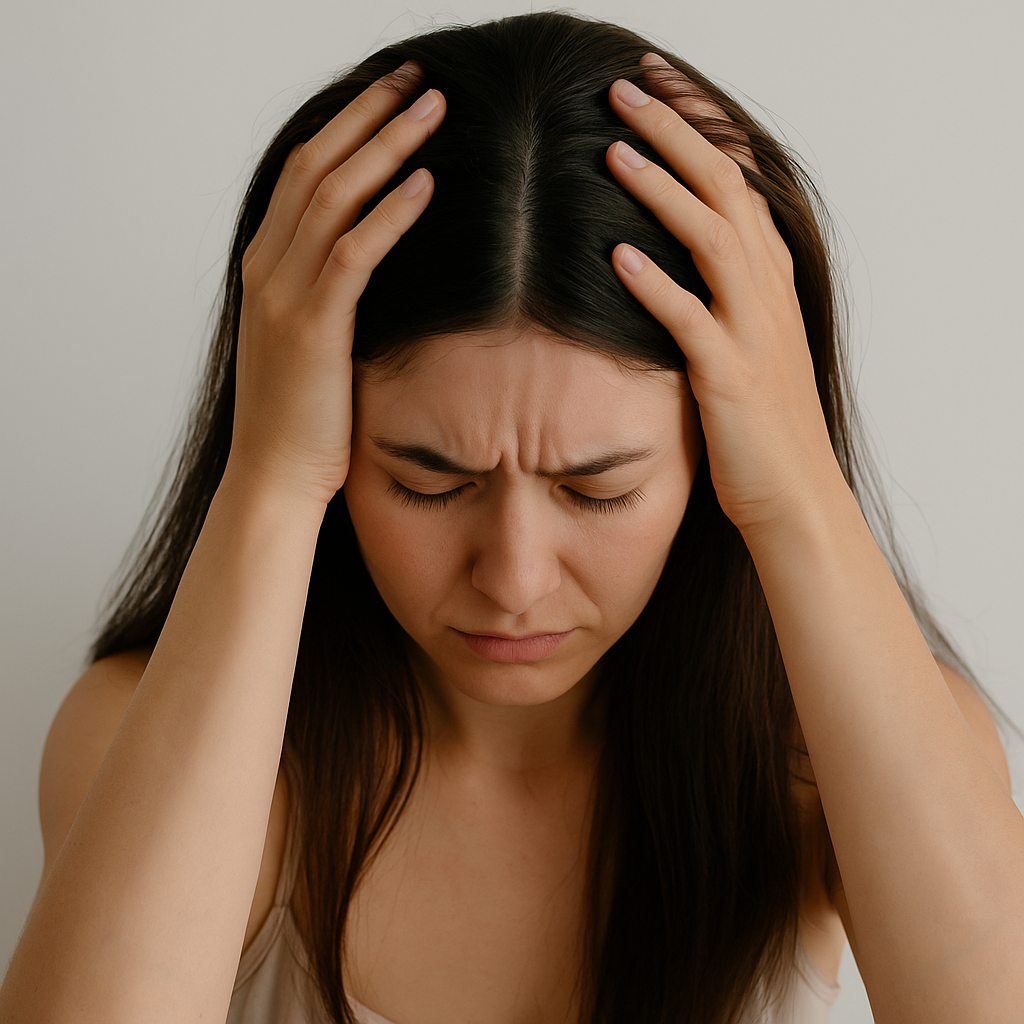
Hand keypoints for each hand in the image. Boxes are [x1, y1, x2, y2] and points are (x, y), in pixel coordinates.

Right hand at [227, 64, 445, 509]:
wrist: (274, 476)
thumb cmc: (300, 416)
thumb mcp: (307, 340)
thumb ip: (328, 292)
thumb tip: (374, 262)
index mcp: (264, 265)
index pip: (302, 172)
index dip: (346, 125)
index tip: (390, 96)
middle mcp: (266, 267)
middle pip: (315, 165)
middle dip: (368, 115)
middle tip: (416, 78)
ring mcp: (284, 295)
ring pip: (333, 196)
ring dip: (386, 146)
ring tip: (433, 109)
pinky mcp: (313, 326)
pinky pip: (354, 253)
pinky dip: (390, 213)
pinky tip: (426, 184)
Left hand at [605, 56, 842, 537]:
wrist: (795, 499)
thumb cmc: (761, 430)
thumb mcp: (747, 348)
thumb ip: (717, 300)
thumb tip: (660, 261)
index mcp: (771, 281)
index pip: (740, 181)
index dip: (700, 128)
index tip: (656, 87)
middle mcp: (768, 294)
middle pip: (726, 189)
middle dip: (676, 132)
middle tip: (624, 88)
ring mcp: (754, 333)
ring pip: (714, 239)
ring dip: (663, 190)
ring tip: (614, 150)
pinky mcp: (731, 378)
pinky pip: (691, 320)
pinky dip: (656, 284)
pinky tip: (618, 255)